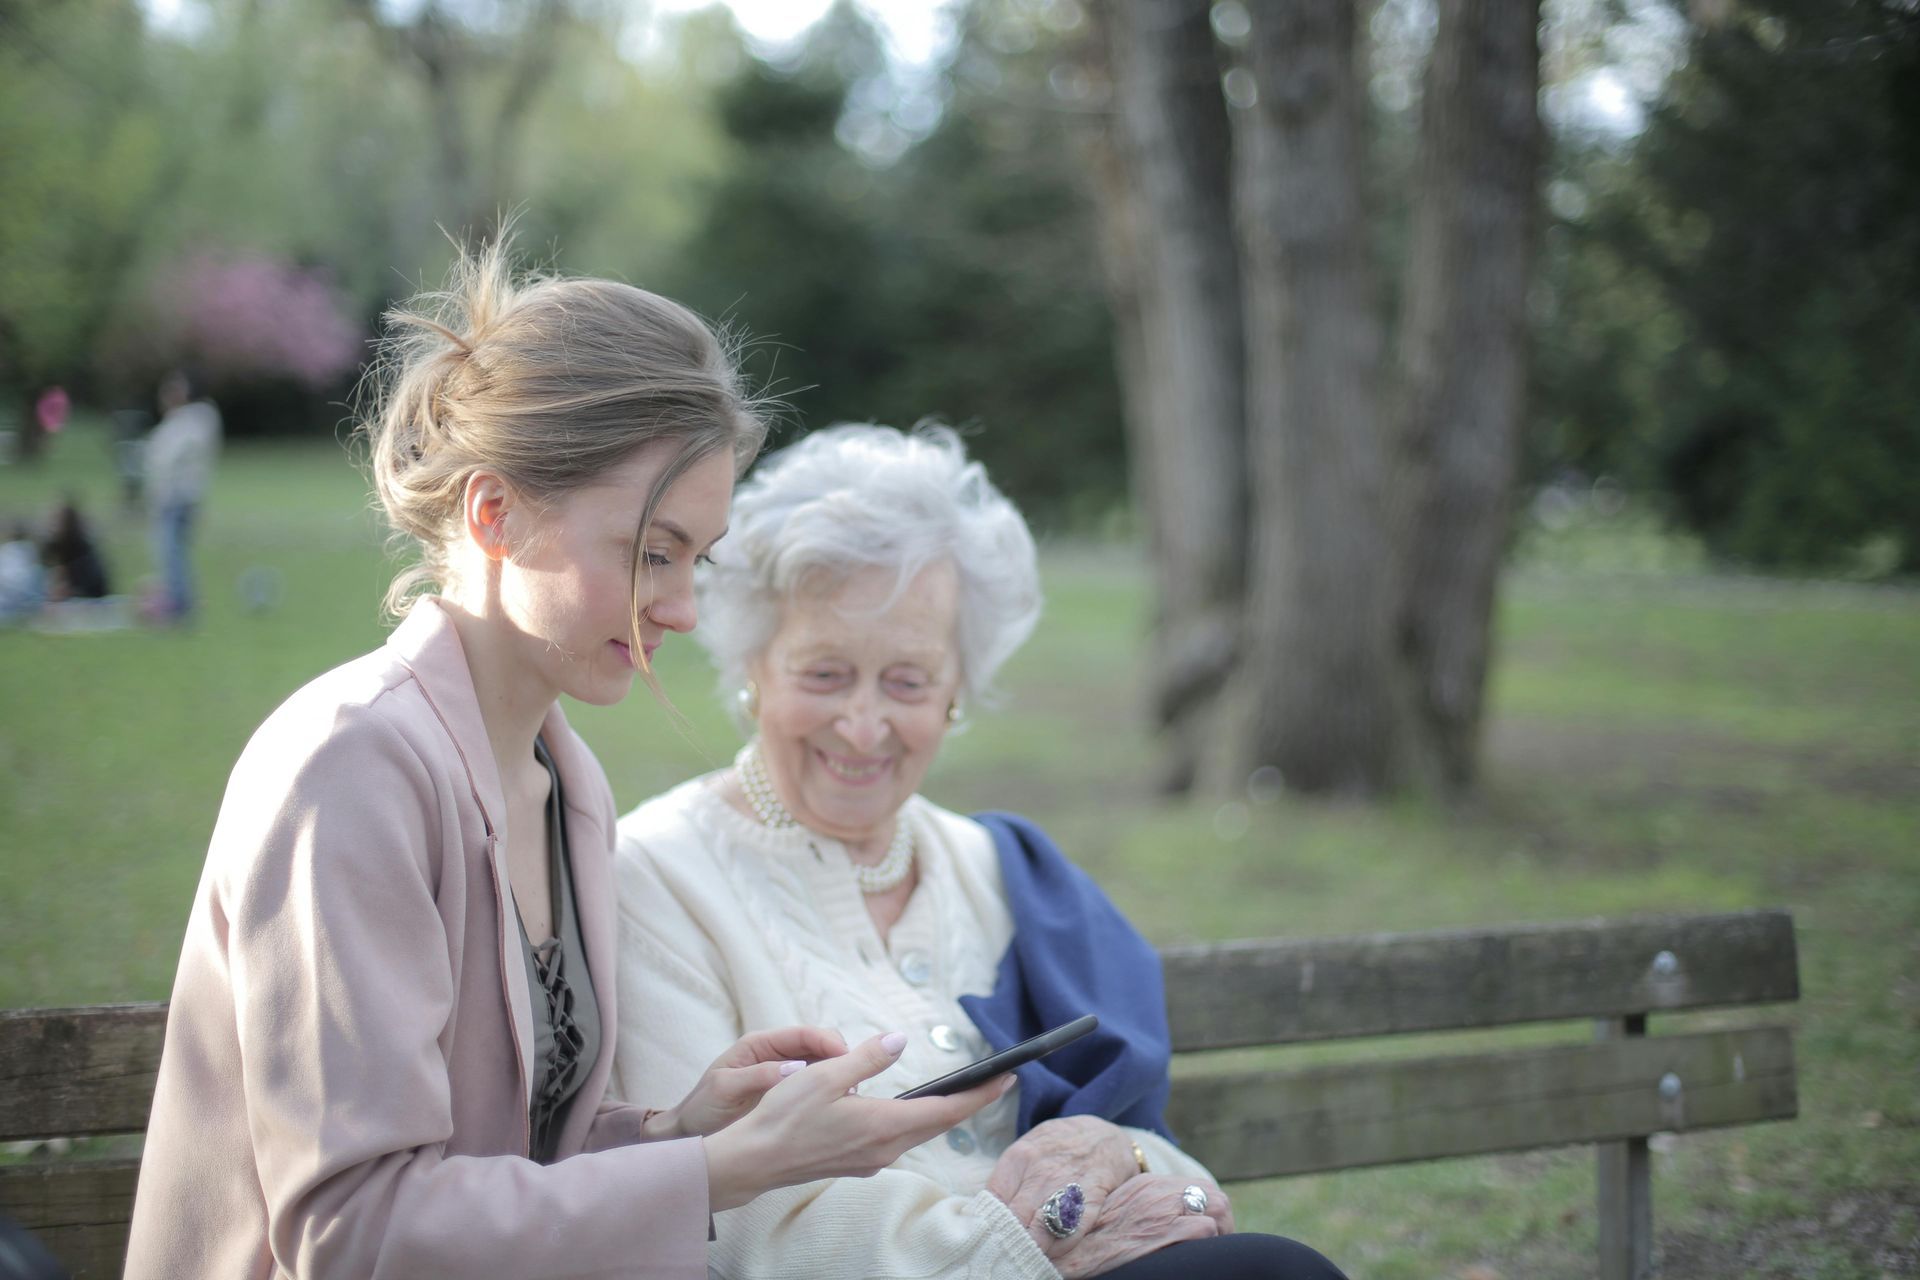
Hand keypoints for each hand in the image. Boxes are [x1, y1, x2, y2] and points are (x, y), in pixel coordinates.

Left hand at [645, 1026, 847, 1139]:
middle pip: (819, 1047)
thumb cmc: (702, 1109)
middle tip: (854, 1081)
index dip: (829, 1042)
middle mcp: (775, 1056)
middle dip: (840, 1060)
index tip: (847, 1058)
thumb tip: (795, 1068)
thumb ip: (757, 1076)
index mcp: (759, 1045)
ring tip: (851, 1097)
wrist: (690, 1136)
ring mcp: (783, 1076)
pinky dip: (830, 1095)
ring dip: (838, 1078)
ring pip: (822, 1068)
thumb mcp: (725, 1089)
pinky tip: (840, 1109)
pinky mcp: (787, 1097)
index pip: (803, 1035)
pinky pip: (815, 1090)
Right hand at [702, 1031, 1013, 1211]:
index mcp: (884, 1125)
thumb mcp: (826, 1074)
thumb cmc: (785, 1116)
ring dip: (941, 1113)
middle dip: (969, 1102)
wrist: (754, 1160)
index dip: (980, 1095)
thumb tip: (898, 1041)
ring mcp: (871, 1159)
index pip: (946, 1110)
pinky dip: (914, 1121)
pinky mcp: (857, 1163)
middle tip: (994, 1082)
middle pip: (938, 1124)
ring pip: (918, 1133)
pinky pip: (897, 1139)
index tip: (1007, 1080)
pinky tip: (908, 1109)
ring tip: (960, 1093)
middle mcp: (885, 1148)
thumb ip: (867, 1058)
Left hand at [985, 1116, 1142, 1259]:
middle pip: (1014, 1218)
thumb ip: (1008, 1178)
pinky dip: (1057, 1250)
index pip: (993, 1199)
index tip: (985, 1235)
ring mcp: (1066, 1186)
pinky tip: (1049, 1254)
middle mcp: (1041, 1172)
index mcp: (1019, 1157)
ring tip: (1022, 1257)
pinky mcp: (1090, 1200)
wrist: (1103, 1136)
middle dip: (1006, 1238)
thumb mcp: (1028, 1148)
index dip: (987, 1222)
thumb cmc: (1057, 1147)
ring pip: (1039, 1231)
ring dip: (1029, 1248)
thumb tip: (982, 1211)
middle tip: (1001, 1252)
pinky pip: (1069, 1234)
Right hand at [1057, 1175, 1233, 1278]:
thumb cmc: (1086, 1241)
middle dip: (1221, 1221)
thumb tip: (1167, 1222)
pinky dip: (1208, 1244)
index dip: (1208, 1211)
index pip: (1198, 1188)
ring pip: (1217, 1211)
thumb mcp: (1117, 1214)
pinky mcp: (1163, 1233)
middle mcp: (1157, 1193)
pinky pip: (1205, 1230)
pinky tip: (1193, 1257)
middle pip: (1214, 1196)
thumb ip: (1142, 1209)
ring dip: (1218, 1234)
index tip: (1205, 1231)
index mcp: (1146, 1186)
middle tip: (1214, 1245)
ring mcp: (1161, 1212)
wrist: (1063, 1251)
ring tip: (1207, 1253)